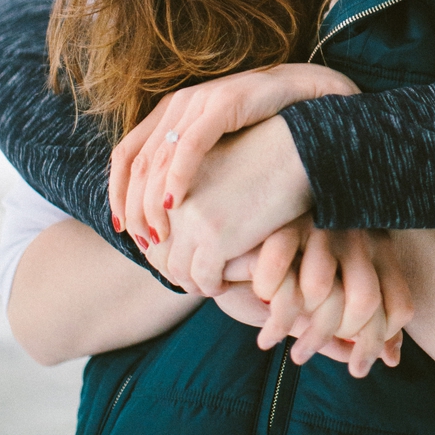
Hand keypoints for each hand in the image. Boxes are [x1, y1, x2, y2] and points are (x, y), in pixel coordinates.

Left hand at [111, 64, 357, 247]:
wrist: (309, 103)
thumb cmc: (265, 138)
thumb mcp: (219, 153)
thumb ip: (192, 171)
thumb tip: (167, 215)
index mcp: (170, 112)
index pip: (125, 155)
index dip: (117, 193)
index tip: (122, 229)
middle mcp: (178, 105)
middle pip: (135, 161)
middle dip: (133, 206)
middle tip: (141, 242)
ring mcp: (198, 103)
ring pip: (156, 157)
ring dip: (151, 201)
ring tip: (157, 235)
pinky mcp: (222, 106)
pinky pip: (188, 146)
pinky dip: (176, 177)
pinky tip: (174, 205)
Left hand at [141, 117, 312, 296]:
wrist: (300, 148)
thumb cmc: (262, 151)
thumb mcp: (210, 156)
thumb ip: (185, 175)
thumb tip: (162, 209)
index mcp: (161, 171)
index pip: (134, 202)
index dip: (140, 227)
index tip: (156, 247)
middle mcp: (167, 190)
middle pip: (150, 242)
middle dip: (163, 263)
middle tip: (182, 275)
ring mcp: (189, 215)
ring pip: (172, 265)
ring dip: (186, 280)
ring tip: (204, 283)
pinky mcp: (215, 235)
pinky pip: (202, 276)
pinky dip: (210, 286)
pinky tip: (224, 284)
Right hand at [255, 225, 410, 374]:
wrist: (234, 242)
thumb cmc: (284, 280)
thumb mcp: (325, 308)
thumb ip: (356, 330)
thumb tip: (391, 359)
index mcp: (376, 250)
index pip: (398, 307)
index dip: (378, 343)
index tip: (357, 366)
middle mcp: (354, 236)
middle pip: (366, 302)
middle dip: (338, 338)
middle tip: (314, 354)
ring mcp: (318, 230)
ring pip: (322, 292)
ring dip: (305, 333)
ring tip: (286, 345)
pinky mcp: (281, 230)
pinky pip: (285, 288)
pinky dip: (275, 323)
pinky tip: (267, 336)